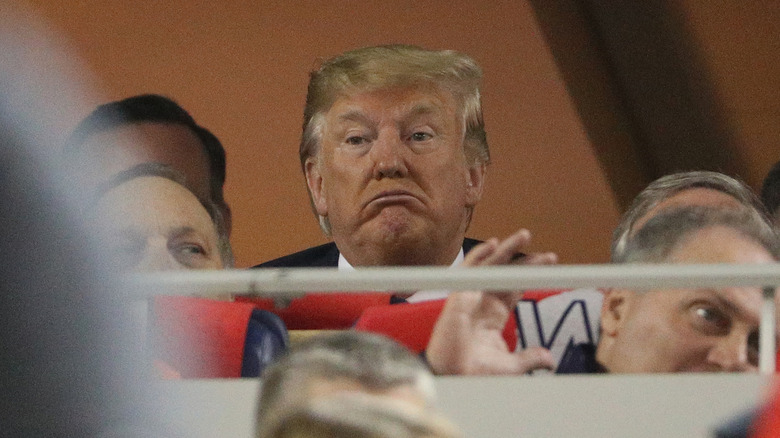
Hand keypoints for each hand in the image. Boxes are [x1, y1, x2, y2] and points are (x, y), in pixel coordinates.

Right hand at [427, 229, 556, 374]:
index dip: (532, 276)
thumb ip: (530, 358)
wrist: (454, 376)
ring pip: (491, 266)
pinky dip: (480, 254)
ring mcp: (471, 296)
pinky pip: (469, 269)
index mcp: (494, 316)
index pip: (515, 288)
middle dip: (527, 261)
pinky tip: (494, 243)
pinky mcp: (460, 294)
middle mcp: (483, 302)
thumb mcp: (512, 366)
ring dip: (508, 250)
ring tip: (525, 235)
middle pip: (507, 274)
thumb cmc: (475, 372)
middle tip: (548, 255)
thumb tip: (550, 360)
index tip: (551, 266)